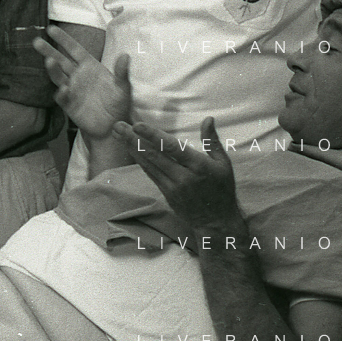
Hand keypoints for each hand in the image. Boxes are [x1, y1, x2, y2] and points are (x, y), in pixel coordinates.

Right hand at [34, 25, 130, 139]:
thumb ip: (122, 73)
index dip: (63, 39)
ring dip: (53, 69)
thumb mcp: (123, 88)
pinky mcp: (69, 104)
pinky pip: (62, 97)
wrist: (111, 125)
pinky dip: (62, 93)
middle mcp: (78, 76)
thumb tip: (126, 55)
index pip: (74, 49)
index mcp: (89, 66)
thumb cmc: (118, 104)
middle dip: (49, 51)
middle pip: (61, 60)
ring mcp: (72, 89)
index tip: (51, 28)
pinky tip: (64, 89)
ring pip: (58, 76)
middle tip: (36, 41)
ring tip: (49, 60)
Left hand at [114, 117, 245, 234]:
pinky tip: (130, 148)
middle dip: (133, 139)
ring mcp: (172, 186)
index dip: (153, 136)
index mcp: (198, 166)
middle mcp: (183, 176)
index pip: (172, 148)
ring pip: (148, 164)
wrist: (216, 221)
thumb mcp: (223, 163)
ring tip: (118, 134)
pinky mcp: (166, 192)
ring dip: (132, 147)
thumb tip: (208, 118)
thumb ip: (212, 141)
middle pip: (154, 155)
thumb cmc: (222, 189)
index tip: (138, 126)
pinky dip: (139, 159)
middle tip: (118, 126)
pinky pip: (150, 173)